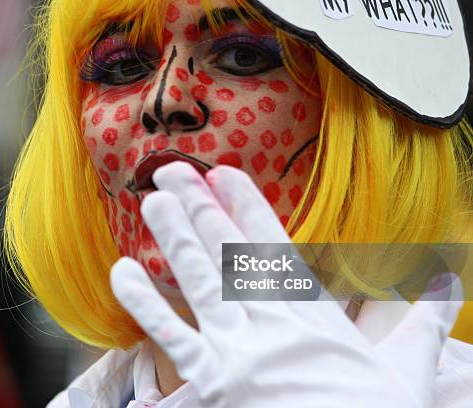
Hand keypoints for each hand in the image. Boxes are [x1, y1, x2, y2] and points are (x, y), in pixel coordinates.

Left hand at [110, 162, 462, 407]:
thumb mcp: (407, 369)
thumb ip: (422, 318)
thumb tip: (451, 280)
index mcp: (312, 312)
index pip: (272, 243)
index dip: (246, 203)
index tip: (224, 174)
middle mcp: (269, 321)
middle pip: (226, 250)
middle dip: (198, 205)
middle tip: (172, 171)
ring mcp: (235, 349)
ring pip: (196, 280)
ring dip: (173, 236)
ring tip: (151, 200)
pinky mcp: (210, 381)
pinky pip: (169, 336)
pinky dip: (144, 303)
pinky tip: (122, 273)